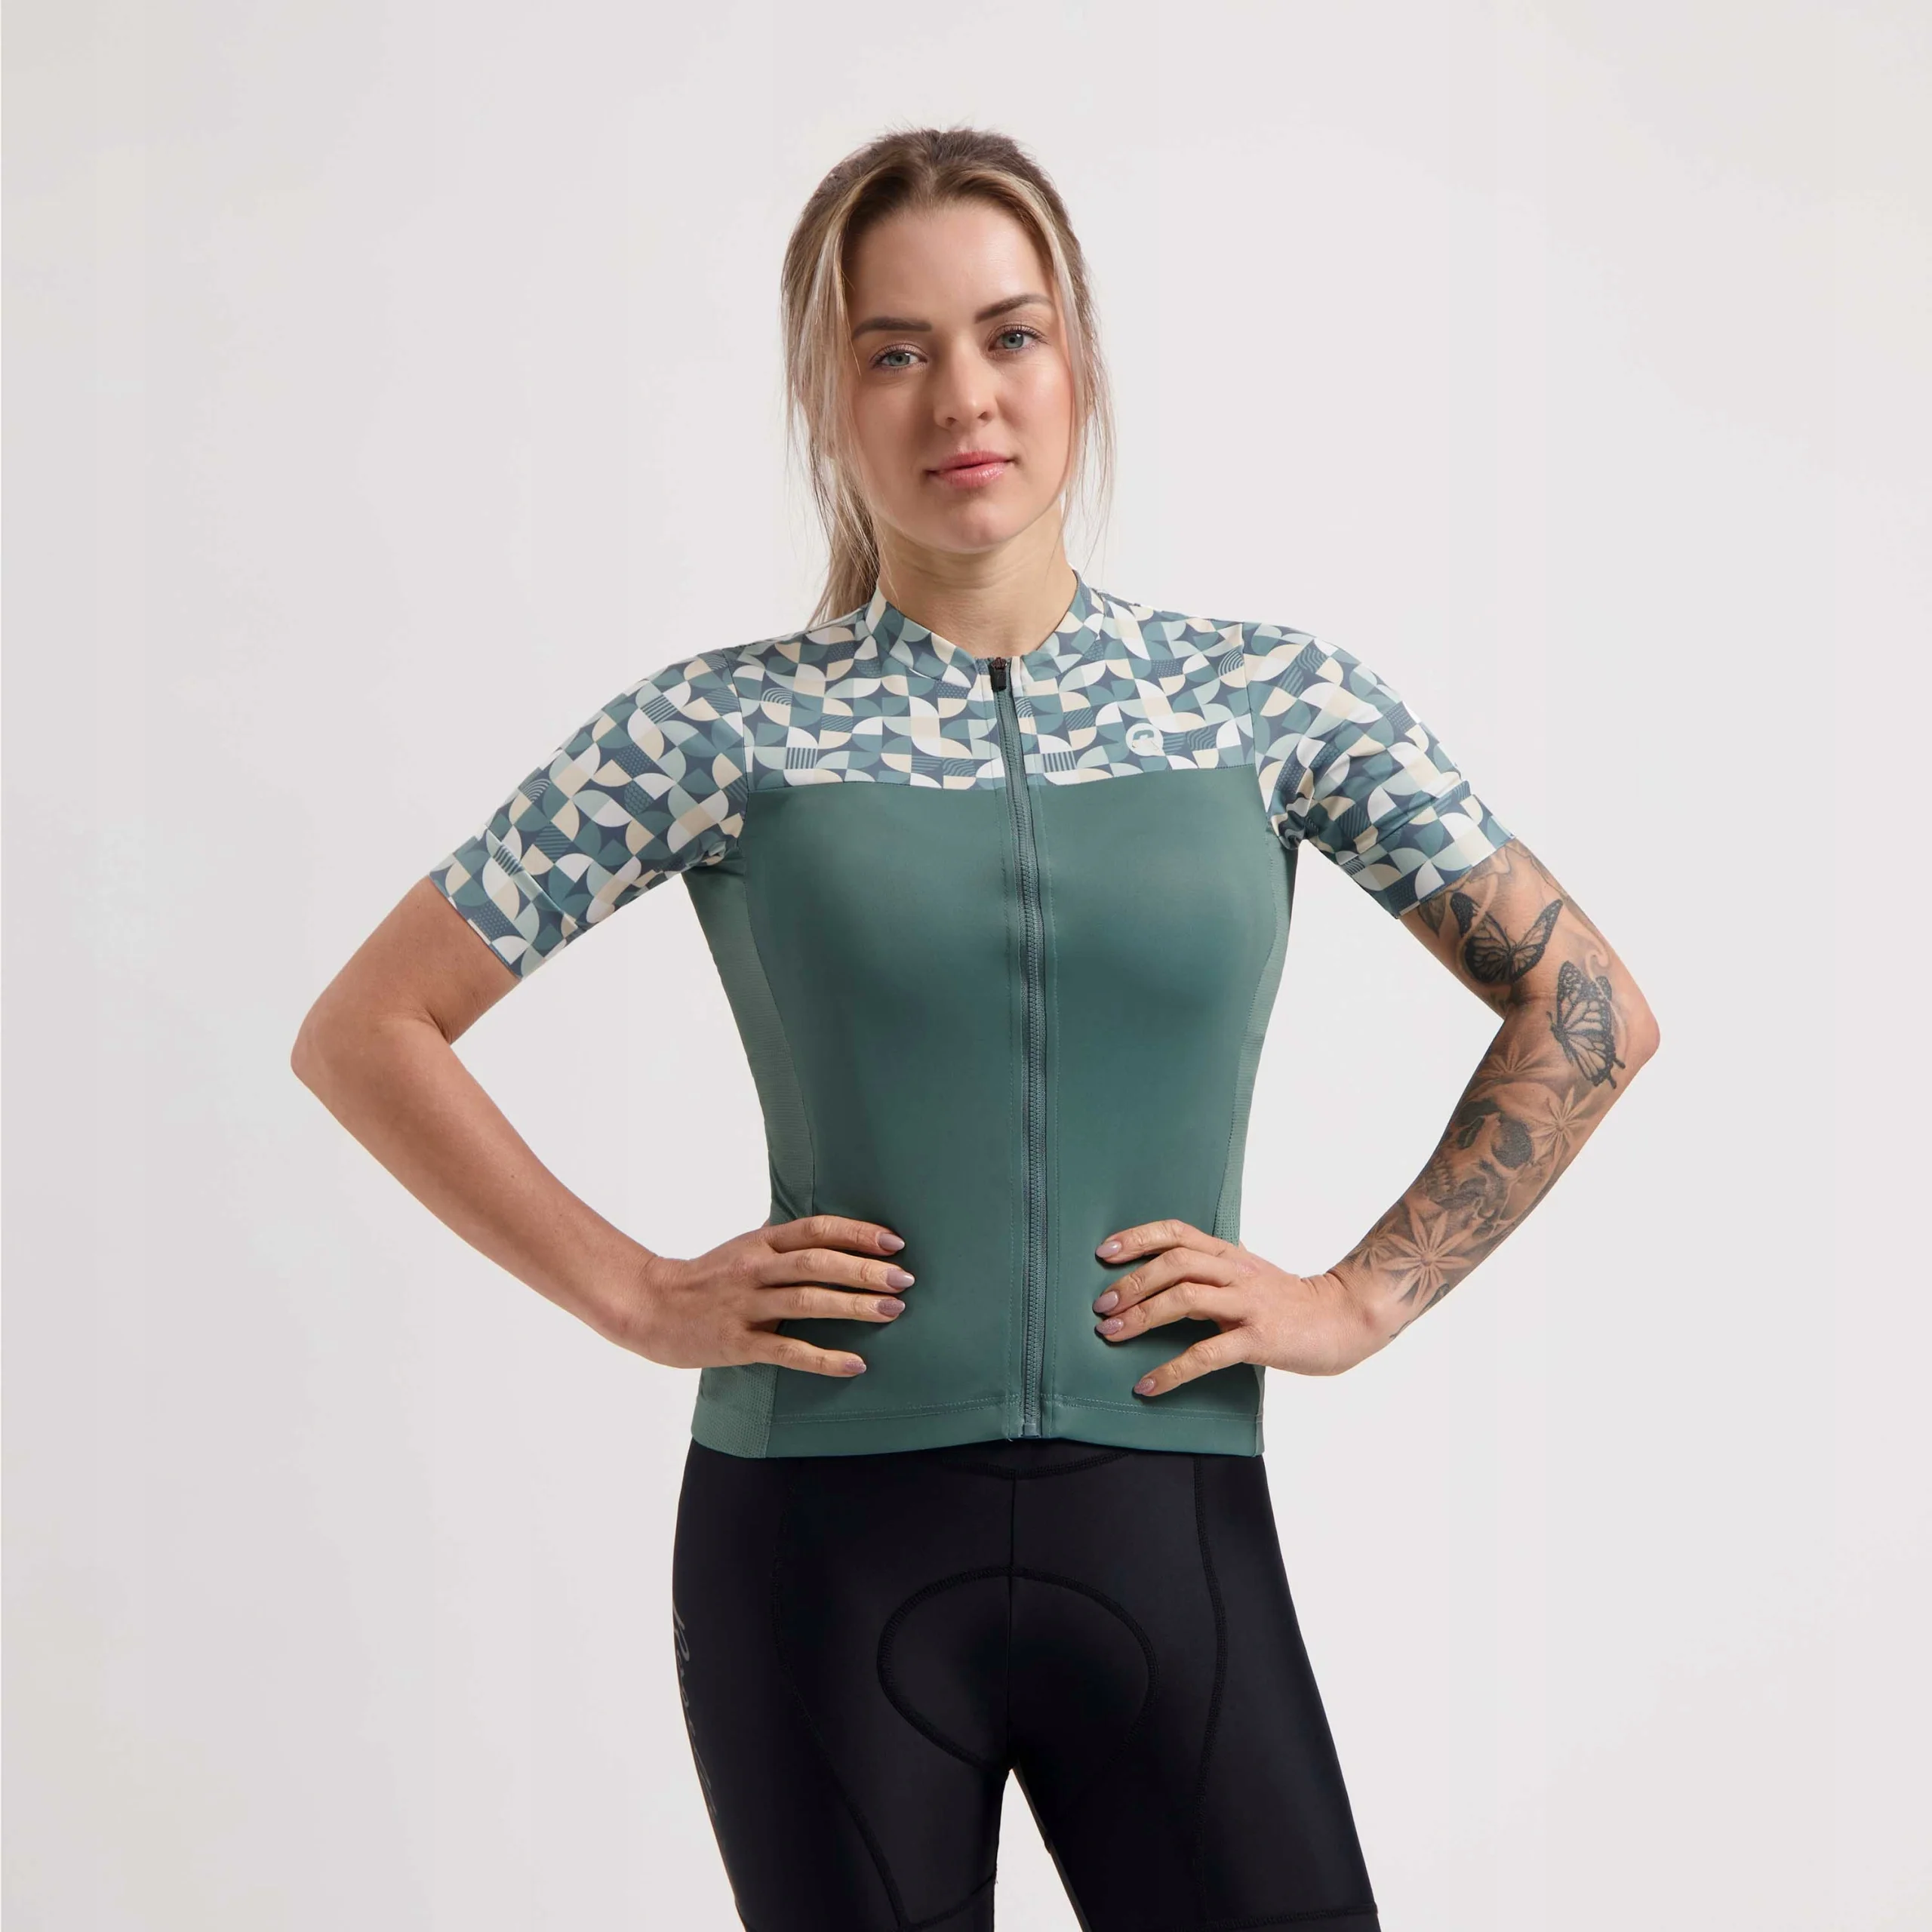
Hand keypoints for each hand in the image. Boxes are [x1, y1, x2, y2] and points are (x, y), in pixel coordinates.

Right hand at [607, 1214, 914, 1377]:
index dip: (856, 1233)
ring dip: (854, 1306)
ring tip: (893, 1312)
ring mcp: (745, 1306)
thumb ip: (782, 1239)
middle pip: (817, 1263)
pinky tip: (855, 1364)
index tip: (894, 1242)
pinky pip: (787, 1351)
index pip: (815, 1229)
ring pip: (807, 1302)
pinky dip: (824, 1359)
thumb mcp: (743, 1247)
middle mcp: (755, 1268)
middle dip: (865, 1270)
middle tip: (905, 1279)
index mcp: (760, 1242)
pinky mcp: (736, 1343)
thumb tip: (828, 1228)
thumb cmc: (707, 1277)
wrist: (651, 1307)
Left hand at [1091, 1219, 1388, 1396]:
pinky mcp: (1259, 1339)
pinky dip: (1172, 1370)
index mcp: (1230, 1256)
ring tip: (1111, 1334)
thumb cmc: (1295, 1301)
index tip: (1103, 1252)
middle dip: (1132, 1282)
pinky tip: (1149, 1385)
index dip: (1137, 1238)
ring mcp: (1247, 1305)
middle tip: (1101, 1305)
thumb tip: (1181, 1265)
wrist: (1347, 1318)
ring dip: (1142, 1315)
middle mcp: (1235, 1273)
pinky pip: (1207, 1354)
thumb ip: (1218, 1269)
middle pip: (1174, 1263)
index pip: (1177, 1232)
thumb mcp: (1253, 1274)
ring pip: (1184, 1299)